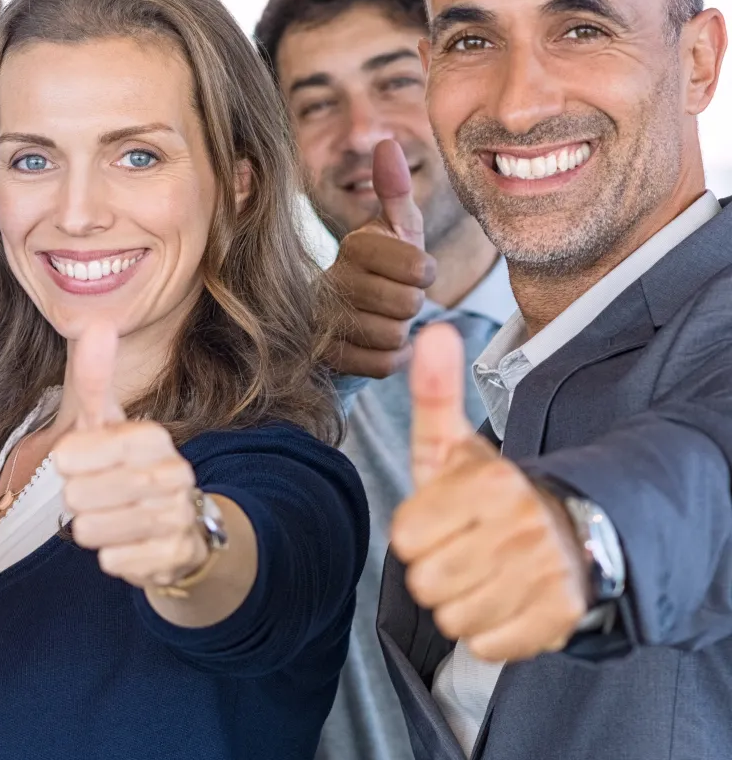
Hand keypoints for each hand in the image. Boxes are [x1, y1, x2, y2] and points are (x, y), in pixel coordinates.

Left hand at [55, 321, 208, 588]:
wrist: (180, 528)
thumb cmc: (128, 468)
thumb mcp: (106, 422)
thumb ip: (95, 377)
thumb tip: (96, 323)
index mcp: (152, 437)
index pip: (72, 455)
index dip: (68, 463)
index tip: (82, 461)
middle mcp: (173, 475)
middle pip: (76, 496)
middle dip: (78, 499)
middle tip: (101, 494)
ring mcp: (177, 518)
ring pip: (90, 531)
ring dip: (92, 528)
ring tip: (114, 517)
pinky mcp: (174, 557)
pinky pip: (112, 561)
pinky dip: (112, 556)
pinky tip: (131, 543)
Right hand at [325, 140, 438, 378]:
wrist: (341, 314)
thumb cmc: (381, 267)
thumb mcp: (394, 229)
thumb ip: (394, 190)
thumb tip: (386, 141)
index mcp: (354, 245)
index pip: (417, 268)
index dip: (425, 274)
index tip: (413, 271)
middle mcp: (331, 280)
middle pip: (407, 305)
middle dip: (411, 306)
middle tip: (395, 297)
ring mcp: (323, 320)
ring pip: (392, 336)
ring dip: (398, 333)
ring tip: (383, 319)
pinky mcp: (324, 355)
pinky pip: (380, 363)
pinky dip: (390, 357)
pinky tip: (376, 342)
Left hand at [391, 323, 589, 660]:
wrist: (571, 532)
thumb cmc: (491, 494)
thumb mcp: (457, 445)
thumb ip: (435, 395)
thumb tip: (432, 331)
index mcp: (490, 483)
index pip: (405, 536)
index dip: (417, 533)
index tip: (444, 520)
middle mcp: (522, 528)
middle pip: (424, 580)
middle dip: (436, 569)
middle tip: (465, 549)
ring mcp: (545, 576)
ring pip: (452, 616)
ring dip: (460, 601)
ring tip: (486, 573)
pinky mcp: (559, 618)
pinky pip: (486, 644)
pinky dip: (490, 630)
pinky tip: (507, 600)